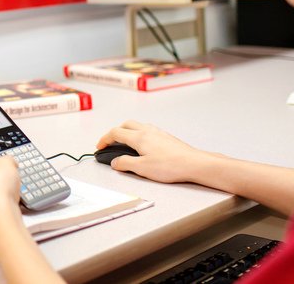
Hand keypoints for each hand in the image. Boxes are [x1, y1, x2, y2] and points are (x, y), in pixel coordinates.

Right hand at [96, 120, 210, 183]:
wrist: (194, 163)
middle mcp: (147, 131)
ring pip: (137, 126)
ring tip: (125, 144)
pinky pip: (147, 130)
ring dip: (127, 132)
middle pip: (125, 125)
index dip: (104, 139)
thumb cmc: (170, 166)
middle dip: (115, 132)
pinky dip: (138, 134)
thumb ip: (125, 164)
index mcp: (139, 137)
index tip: (99, 147)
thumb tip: (115, 162)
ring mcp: (158, 132)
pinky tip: (143, 146)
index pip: (115, 133)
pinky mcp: (166, 137)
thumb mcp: (142, 168)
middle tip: (110, 143)